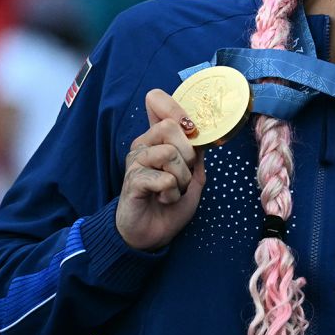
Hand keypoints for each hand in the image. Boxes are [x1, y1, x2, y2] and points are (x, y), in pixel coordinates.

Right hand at [116, 89, 206, 250]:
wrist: (153, 232)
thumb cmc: (171, 201)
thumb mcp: (192, 173)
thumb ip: (196, 151)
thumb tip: (202, 131)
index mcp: (157, 138)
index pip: (156, 101)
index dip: (176, 107)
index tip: (191, 127)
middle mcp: (143, 144)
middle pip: (171, 126)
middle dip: (188, 155)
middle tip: (182, 175)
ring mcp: (135, 161)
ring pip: (170, 153)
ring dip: (182, 178)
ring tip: (173, 190)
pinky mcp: (132, 181)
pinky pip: (164, 178)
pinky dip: (172, 193)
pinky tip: (163, 199)